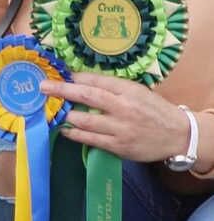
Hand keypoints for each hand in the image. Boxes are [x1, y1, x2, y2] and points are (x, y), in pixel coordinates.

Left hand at [40, 72, 189, 161]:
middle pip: (87, 96)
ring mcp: (119, 128)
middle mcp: (123, 107)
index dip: (75, 77)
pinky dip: (74, 134)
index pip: (97, 80)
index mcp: (128, 90)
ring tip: (52, 111)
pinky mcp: (117, 145)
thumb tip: (83, 83)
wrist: (177, 135)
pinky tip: (64, 130)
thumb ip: (114, 89)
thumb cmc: (154, 111)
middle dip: (62, 90)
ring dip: (66, 115)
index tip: (59, 75)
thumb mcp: (138, 92)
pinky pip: (90, 139)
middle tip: (43, 87)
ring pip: (85, 120)